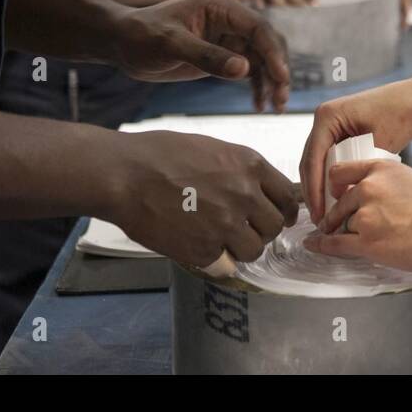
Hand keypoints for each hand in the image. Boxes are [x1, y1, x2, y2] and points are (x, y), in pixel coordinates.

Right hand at [109, 130, 299, 267]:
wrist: (124, 175)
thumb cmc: (160, 155)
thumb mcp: (213, 149)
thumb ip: (241, 171)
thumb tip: (260, 189)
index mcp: (250, 166)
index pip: (287, 196)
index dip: (283, 209)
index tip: (277, 216)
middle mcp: (244, 195)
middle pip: (275, 226)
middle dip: (262, 230)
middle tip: (243, 229)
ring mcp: (226, 225)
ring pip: (254, 249)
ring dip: (241, 248)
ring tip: (219, 238)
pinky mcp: (204, 249)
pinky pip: (223, 262)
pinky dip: (212, 257)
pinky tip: (194, 241)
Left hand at [111, 0, 290, 111]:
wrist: (121, 43)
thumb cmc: (141, 35)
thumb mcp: (170, 45)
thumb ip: (206, 56)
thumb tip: (244, 69)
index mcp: (222, 6)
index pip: (259, 28)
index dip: (274, 53)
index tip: (282, 78)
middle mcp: (231, 20)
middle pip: (267, 44)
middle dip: (278, 71)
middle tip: (281, 99)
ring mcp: (229, 39)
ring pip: (262, 60)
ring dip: (272, 82)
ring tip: (276, 108)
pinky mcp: (223, 56)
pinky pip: (250, 71)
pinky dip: (257, 87)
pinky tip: (259, 105)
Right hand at [299, 80, 411, 221]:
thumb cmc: (401, 113)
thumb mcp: (380, 142)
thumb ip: (360, 167)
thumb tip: (343, 195)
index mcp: (328, 116)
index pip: (313, 158)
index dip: (314, 188)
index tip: (318, 211)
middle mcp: (324, 118)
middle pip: (310, 161)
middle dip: (313, 190)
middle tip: (318, 218)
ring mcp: (331, 125)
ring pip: (317, 161)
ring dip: (319, 186)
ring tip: (324, 213)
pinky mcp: (340, 133)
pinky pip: (329, 158)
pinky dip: (331, 177)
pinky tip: (335, 197)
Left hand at [303, 160, 411, 271]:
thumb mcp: (409, 178)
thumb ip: (385, 182)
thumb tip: (369, 193)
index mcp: (379, 169)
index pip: (340, 172)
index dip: (334, 185)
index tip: (333, 193)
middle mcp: (368, 188)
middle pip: (339, 202)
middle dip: (337, 214)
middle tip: (337, 221)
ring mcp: (364, 216)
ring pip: (341, 224)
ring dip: (343, 231)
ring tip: (348, 237)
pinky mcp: (365, 241)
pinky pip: (334, 243)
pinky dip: (321, 244)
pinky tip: (314, 243)